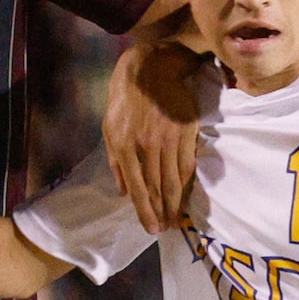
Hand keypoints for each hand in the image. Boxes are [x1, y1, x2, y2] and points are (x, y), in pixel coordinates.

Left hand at [102, 38, 202, 231]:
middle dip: (162, 212)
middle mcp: (147, 145)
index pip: (137, 188)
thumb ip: (116, 163)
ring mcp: (168, 139)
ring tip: (177, 219)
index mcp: (125, 146)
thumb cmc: (125, 102)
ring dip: (176, 203)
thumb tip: (123, 193)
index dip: (146, 211)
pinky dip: (188, 183)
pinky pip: (188, 164)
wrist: (150, 70)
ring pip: (174, 179)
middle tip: (167, 229)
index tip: (152, 229)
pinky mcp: (186, 131)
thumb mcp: (109, 130)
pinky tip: (187, 195)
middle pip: (157, 188)